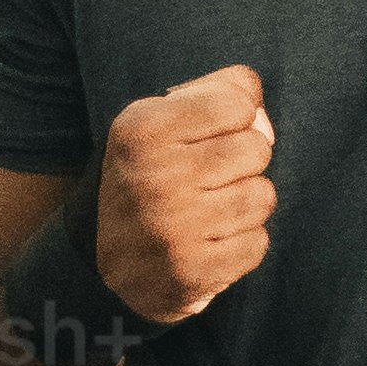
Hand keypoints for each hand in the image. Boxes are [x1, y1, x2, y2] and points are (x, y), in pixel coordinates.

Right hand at [96, 63, 273, 324]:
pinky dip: (241, 244)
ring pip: (263, 197)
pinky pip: (257, 243)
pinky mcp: (192, 272)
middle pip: (257, 149)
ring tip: (206, 212)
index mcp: (142, 130)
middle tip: (205, 179)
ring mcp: (174, 229)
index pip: (238, 104)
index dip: (232, 119)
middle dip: (242, 162)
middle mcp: (154, 177)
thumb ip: (219, 93)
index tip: (202, 138)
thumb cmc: (148, 175)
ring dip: (244, 205)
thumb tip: (263, 121)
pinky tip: (208, 243)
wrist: (103, 262)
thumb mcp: (162, 119)